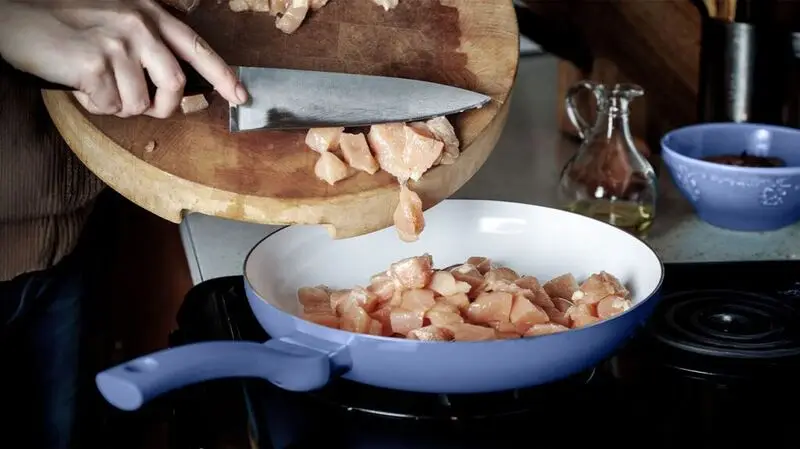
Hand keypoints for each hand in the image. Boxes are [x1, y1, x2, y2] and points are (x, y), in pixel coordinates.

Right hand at [0, 0, 247, 117]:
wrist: (17, 19)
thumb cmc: (66, 24)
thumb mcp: (115, 21)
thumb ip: (148, 46)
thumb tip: (175, 85)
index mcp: (148, 13)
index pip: (197, 47)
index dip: (223, 75)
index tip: (240, 96)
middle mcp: (138, 24)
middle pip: (175, 83)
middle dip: (163, 106)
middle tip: (144, 106)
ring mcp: (117, 43)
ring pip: (140, 101)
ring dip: (120, 105)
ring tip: (98, 86)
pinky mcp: (95, 64)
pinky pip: (110, 105)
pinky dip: (95, 105)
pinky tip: (80, 85)